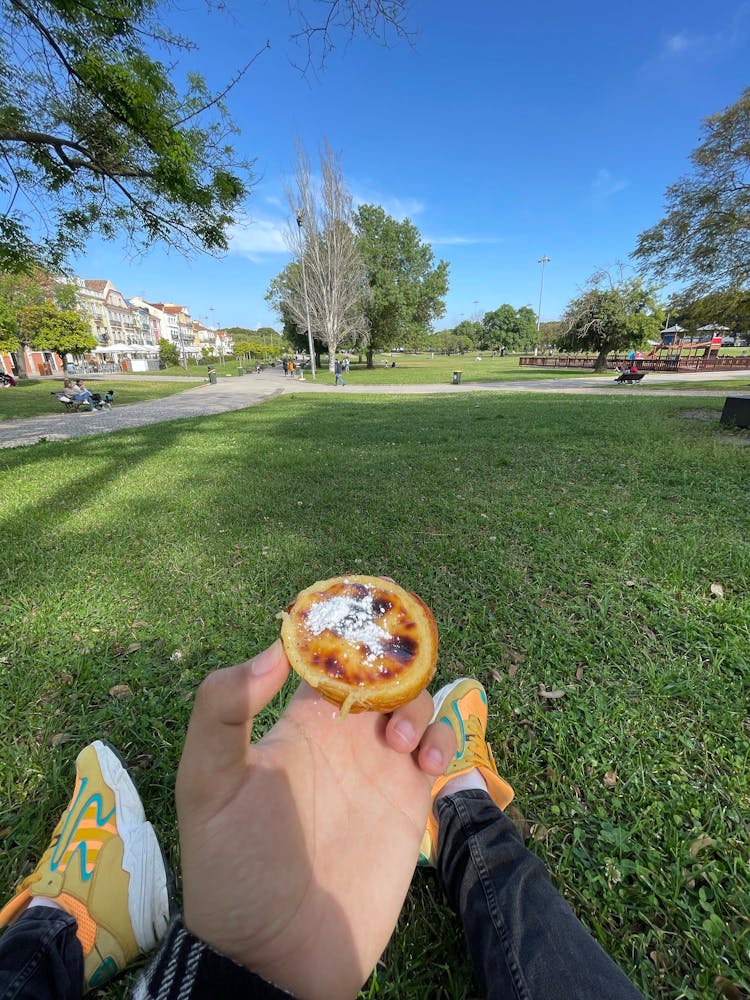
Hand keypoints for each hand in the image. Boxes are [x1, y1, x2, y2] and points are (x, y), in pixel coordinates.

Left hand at [176, 640, 454, 999]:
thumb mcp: (208, 786)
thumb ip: (223, 711)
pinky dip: (443, 738)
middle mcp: (342, 736)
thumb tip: (273, 649)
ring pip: (415, 701)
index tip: (361, 602)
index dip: (345, 628)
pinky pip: (439, 749)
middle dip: (395, 656)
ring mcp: (379, 766)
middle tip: (395, 665)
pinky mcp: (409, 801)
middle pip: (381, 669)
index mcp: (298, 722)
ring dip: (416, 702)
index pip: (328, 655)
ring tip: (396, 743)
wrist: (277, 956)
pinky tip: (426, 761)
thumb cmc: (235, 871)